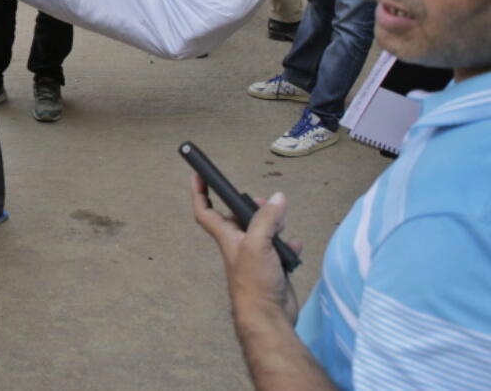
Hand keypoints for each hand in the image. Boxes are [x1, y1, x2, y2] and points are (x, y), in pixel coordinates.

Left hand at [191, 173, 301, 324]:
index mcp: (227, 236)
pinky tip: (292, 246)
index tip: (198, 174)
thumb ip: (266, 219)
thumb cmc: (254, 282)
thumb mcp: (257, 244)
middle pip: (240, 217)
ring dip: (274, 225)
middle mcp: (238, 244)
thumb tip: (277, 198)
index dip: (199, 192)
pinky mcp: (271, 267)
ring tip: (282, 226)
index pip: (205, 210)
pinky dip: (287, 245)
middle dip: (253, 206)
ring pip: (263, 231)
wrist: (269, 316)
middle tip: (266, 203)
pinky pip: (279, 249)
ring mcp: (255, 256)